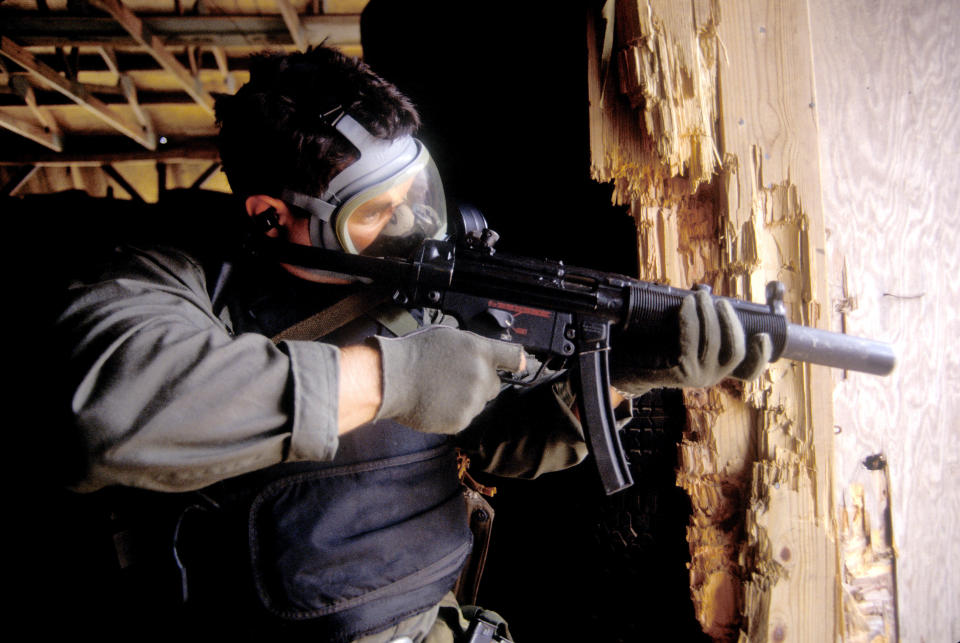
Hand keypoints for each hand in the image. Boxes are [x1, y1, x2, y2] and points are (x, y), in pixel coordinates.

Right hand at [369, 326, 524, 433]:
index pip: (512, 356)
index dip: (516, 362)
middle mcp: (481, 375)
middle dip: (480, 383)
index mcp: (479, 351)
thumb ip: (473, 346)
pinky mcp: (461, 420)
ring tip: (439, 389)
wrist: (390, 379)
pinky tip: (436, 402)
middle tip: (454, 378)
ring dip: (465, 399)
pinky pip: (464, 417)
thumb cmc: (413, 354)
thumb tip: (486, 355)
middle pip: (494, 385)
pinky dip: (453, 413)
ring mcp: (472, 400)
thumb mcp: (447, 336)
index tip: (520, 365)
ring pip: (478, 403)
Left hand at [610, 290, 770, 396]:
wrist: (632, 367)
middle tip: (720, 301)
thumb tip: (706, 292)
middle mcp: (712, 378)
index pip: (750, 372)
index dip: (761, 356)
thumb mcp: (687, 338)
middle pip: (735, 351)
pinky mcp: (680, 371)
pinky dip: (690, 318)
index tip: (763, 335)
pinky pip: (690, 339)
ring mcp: (697, 377)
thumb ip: (703, 323)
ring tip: (701, 297)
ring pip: (713, 341)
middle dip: (730, 321)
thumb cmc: (661, 348)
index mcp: (719, 371)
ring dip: (708, 314)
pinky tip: (687, 304)